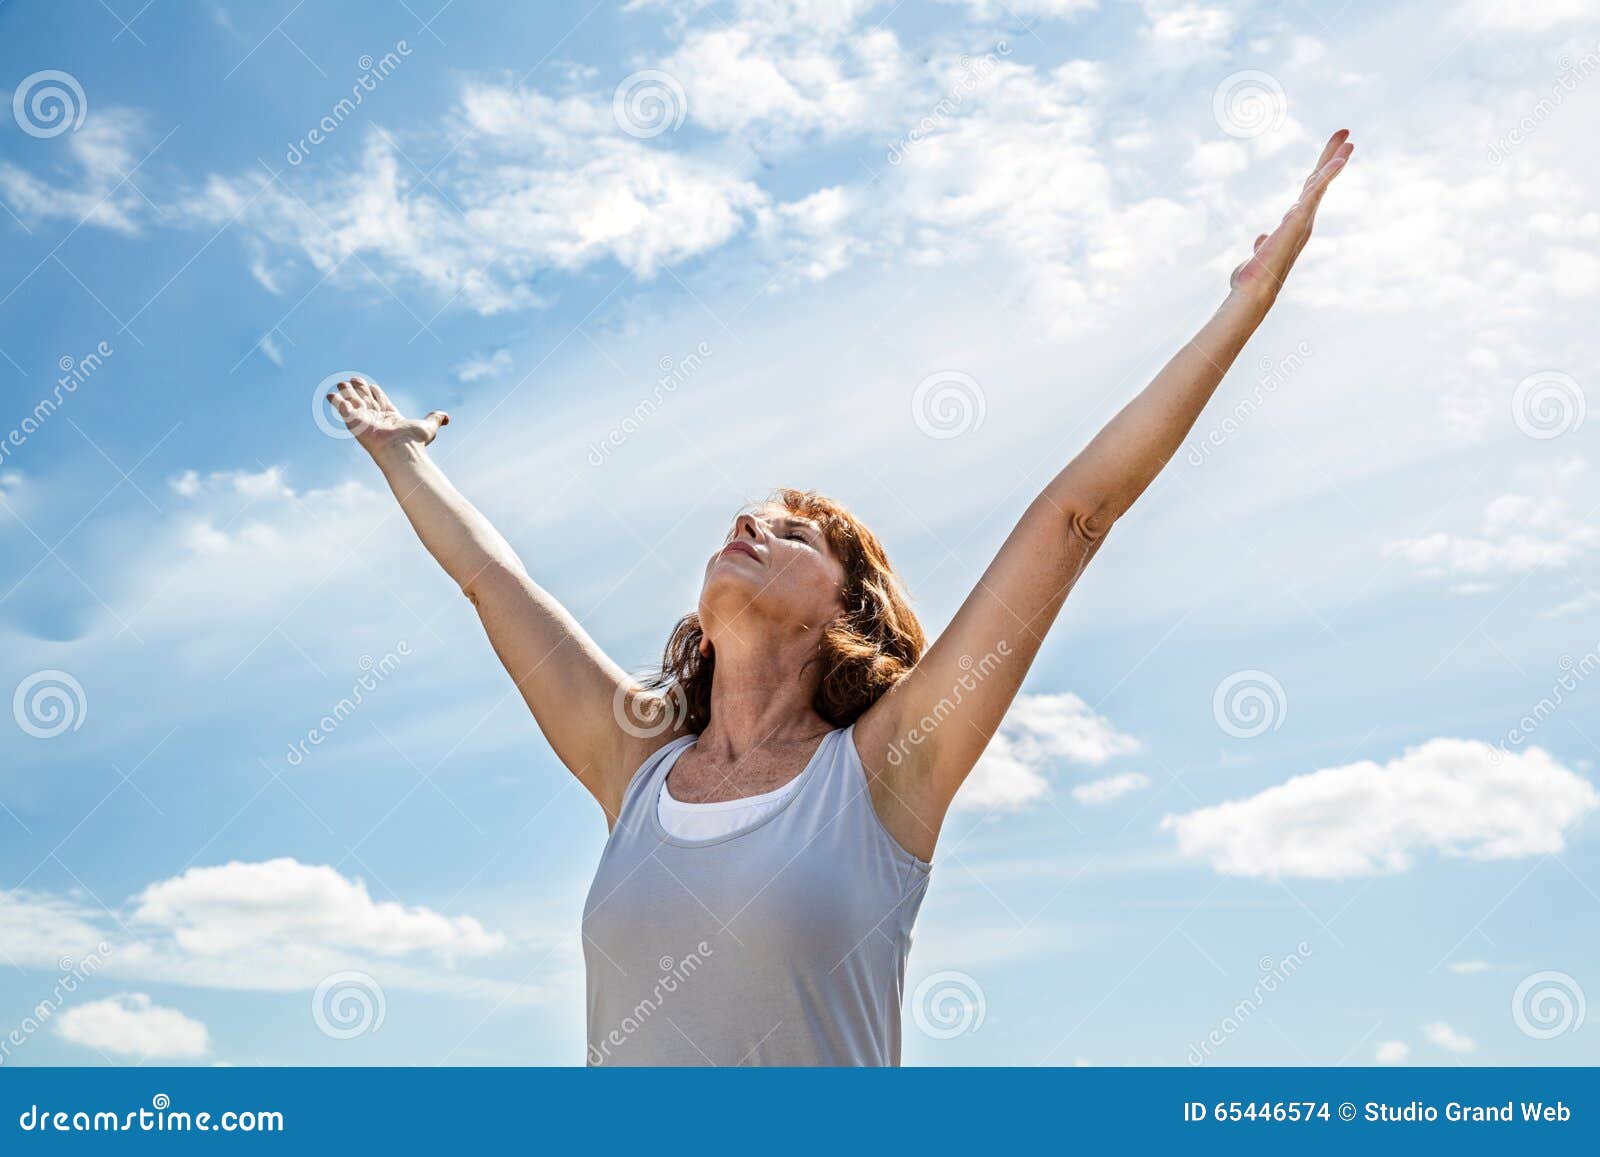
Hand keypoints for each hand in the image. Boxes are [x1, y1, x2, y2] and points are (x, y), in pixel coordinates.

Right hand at [326, 376, 448, 459]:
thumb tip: (447, 418)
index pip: (380, 401)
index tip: (370, 385)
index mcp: (390, 417)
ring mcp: (364, 420)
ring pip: (354, 402)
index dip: (375, 392)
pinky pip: (342, 408)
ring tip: (342, 383)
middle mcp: (376, 418)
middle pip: (366, 400)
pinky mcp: (354, 421)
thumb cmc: (414, 440)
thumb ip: (436, 418)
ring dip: (348, 392)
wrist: (401, 449)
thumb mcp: (429, 427)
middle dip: (360, 390)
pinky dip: (335, 401)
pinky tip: (330, 394)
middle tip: (354, 379)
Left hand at [1229, 129, 1353, 302]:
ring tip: (1348, 141)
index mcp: (1295, 223)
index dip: (1321, 171)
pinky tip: (1337, 162)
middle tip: (1345, 133)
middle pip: (1319, 181)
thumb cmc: (1255, 276)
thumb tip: (1263, 238)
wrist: (1253, 290)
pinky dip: (1326, 177)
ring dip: (1334, 161)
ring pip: (1321, 184)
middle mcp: (1303, 219)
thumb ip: (1264, 243)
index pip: (1310, 190)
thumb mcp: (1261, 252)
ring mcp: (1302, 220)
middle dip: (1332, 157)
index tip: (1332, 154)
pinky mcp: (1297, 221)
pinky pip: (1315, 194)